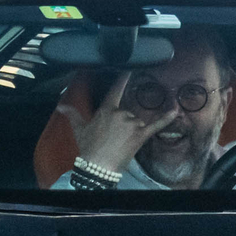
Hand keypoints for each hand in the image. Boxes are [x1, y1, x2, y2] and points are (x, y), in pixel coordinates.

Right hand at [62, 72, 176, 174]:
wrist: (97, 166)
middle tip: (112, 139)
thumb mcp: (79, 129)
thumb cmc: (88, 148)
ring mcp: (132, 124)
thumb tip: (61, 107)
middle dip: (122, 124)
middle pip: (127, 112)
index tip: (129, 69)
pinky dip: (166, 119)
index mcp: (107, 109)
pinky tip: (175, 111)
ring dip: (132, 131)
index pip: (116, 90)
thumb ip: (72, 114)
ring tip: (121, 144)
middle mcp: (121, 113)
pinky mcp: (141, 135)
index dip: (123, 79)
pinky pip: (156, 125)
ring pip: (137, 122)